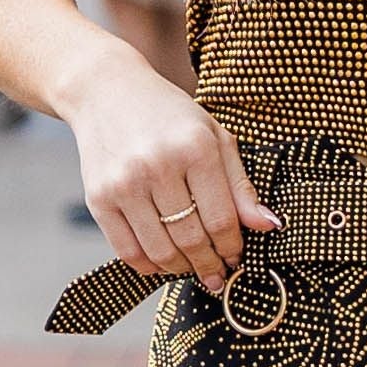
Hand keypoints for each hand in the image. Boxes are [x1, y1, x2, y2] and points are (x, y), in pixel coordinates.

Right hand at [67, 53, 278, 290]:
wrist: (106, 92)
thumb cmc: (168, 115)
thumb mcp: (214, 136)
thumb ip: (240, 184)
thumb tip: (268, 225)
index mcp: (195, 148)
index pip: (222, 219)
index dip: (233, 248)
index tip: (236, 257)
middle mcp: (158, 166)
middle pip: (192, 240)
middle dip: (209, 265)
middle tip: (216, 273)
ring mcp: (124, 184)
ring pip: (160, 252)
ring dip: (181, 269)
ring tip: (192, 267)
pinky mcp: (99, 199)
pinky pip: (127, 251)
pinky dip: (148, 266)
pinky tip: (162, 262)